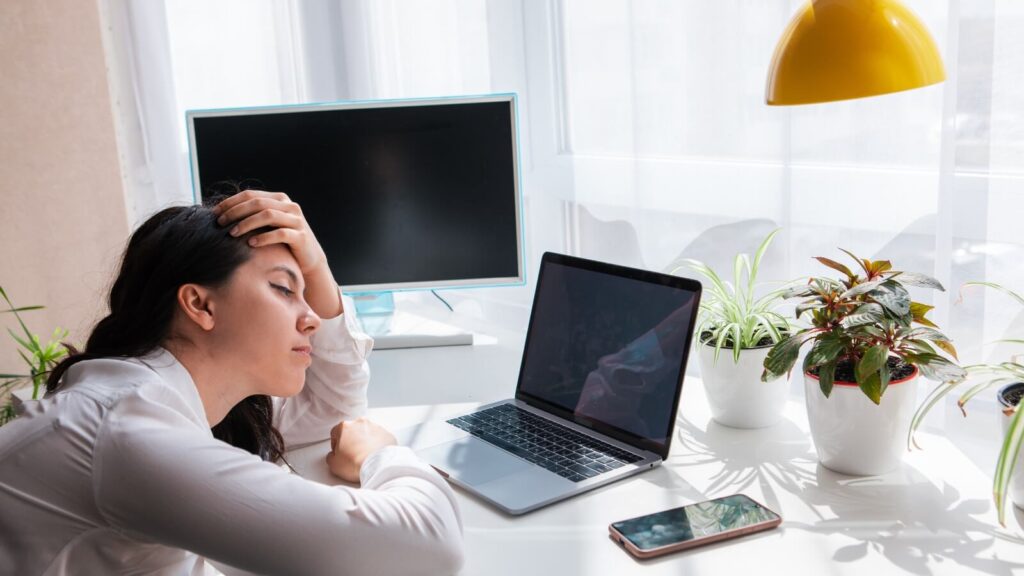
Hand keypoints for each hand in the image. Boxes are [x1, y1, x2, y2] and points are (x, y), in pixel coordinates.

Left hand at [212, 190, 342, 317]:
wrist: (308, 259)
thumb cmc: (281, 242)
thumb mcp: (267, 225)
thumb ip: (252, 216)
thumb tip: (221, 213)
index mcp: (279, 199)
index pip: (251, 195)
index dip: (231, 202)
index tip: (215, 213)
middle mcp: (290, 206)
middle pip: (258, 203)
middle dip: (235, 212)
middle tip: (220, 224)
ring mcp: (297, 220)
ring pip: (268, 215)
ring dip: (247, 224)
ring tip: (232, 234)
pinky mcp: (301, 236)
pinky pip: (280, 233)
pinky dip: (264, 237)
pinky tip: (251, 244)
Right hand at [325, 417, 397, 483]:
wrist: (377, 466)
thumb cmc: (355, 463)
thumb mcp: (333, 464)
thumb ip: (330, 456)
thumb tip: (334, 455)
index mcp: (344, 426)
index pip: (335, 434)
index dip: (336, 445)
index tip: (339, 453)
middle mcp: (360, 422)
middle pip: (352, 432)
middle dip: (351, 442)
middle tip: (352, 456)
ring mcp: (375, 427)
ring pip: (366, 434)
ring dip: (364, 442)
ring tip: (365, 457)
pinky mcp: (387, 434)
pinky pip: (379, 439)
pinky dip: (376, 445)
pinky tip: (375, 456)